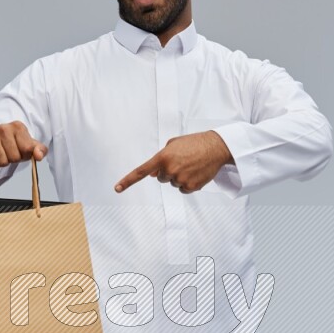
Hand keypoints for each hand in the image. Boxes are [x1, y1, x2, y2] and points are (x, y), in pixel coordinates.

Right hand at [0, 121, 47, 188]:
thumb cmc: (16, 145)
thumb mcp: (31, 147)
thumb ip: (40, 151)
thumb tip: (38, 156)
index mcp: (18, 127)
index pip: (26, 150)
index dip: (25, 155)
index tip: (22, 151)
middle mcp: (3, 128)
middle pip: (14, 157)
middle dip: (14, 160)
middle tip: (11, 154)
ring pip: (2, 162)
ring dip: (3, 163)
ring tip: (3, 155)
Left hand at [114, 130, 233, 194]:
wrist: (216, 147)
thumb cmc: (194, 143)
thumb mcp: (173, 145)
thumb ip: (160, 159)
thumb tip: (153, 174)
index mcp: (163, 157)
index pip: (141, 171)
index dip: (128, 180)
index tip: (117, 188)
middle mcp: (170, 170)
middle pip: (161, 178)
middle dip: (169, 171)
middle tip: (183, 161)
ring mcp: (180, 179)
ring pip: (173, 184)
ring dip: (180, 176)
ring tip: (192, 165)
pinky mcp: (191, 187)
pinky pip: (183, 189)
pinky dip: (188, 183)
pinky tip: (196, 172)